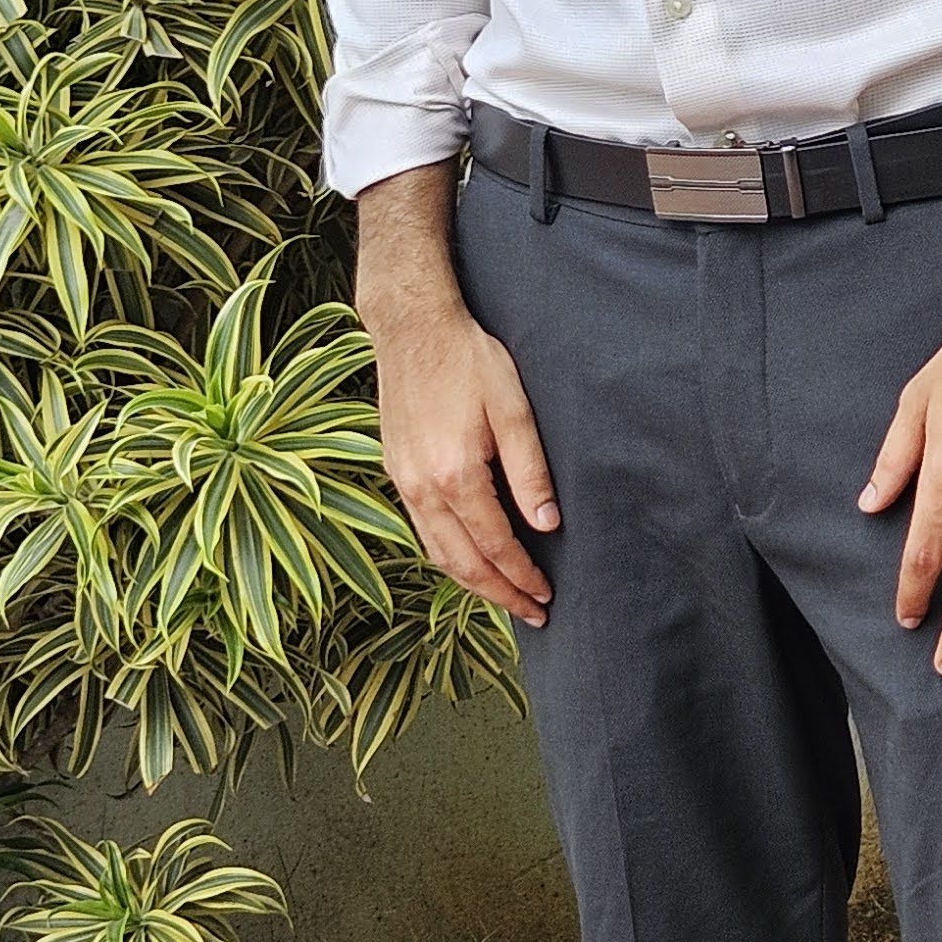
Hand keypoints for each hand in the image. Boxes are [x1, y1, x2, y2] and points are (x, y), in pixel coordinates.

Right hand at [356, 175, 557, 627]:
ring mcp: (402, 481)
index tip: (546, 596)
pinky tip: (469, 559)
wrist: (412, 328)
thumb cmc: (468, 361)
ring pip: (436, 553)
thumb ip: (530, 472)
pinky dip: (447, 555)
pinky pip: (421, 530)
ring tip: (503, 597)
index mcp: (454, 476)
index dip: (522, 576)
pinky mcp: (394, 470)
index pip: (494, 546)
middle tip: (532, 614)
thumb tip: (547, 525)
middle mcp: (420, 488)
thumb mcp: (513, 410)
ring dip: (471, 582)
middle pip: (461, 563)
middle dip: (499, 594)